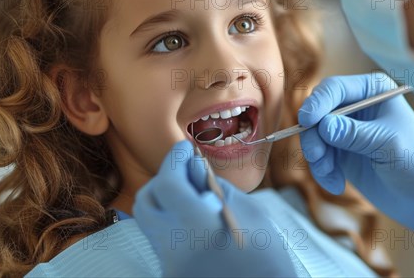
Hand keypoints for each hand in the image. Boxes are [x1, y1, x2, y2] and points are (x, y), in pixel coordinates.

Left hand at [133, 140, 298, 276]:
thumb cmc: (268, 257)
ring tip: (194, 196)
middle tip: (187, 171)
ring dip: (166, 200)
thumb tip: (192, 168)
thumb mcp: (250, 211)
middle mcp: (174, 247)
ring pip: (149, 220)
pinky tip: (198, 220)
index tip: (184, 148)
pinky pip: (162, 239)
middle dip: (164, 178)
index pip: (167, 182)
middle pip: (146, 200)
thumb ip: (214, 187)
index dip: (174, 159)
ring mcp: (169, 264)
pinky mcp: (170, 274)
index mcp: (197, 227)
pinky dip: (174, 221)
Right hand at [298, 73, 413, 260]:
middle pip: (317, 111)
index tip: (307, 122)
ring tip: (331, 176)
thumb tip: (322, 125)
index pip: (335, 88)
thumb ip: (353, 133)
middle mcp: (356, 106)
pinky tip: (337, 184)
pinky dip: (322, 171)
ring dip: (317, 158)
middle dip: (313, 135)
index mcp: (373, 90)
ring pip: (313, 136)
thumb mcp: (388, 144)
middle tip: (318, 157)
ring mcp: (346, 130)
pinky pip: (318, 157)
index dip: (318, 103)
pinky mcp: (341, 152)